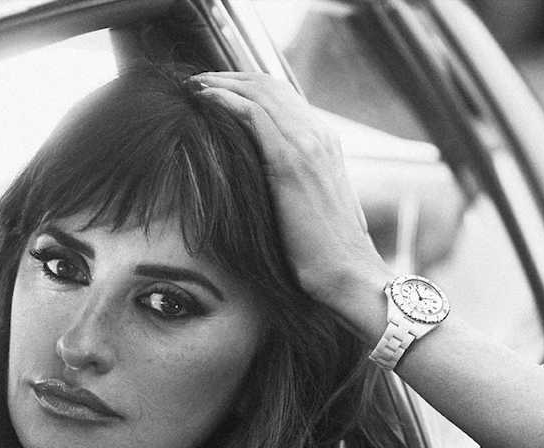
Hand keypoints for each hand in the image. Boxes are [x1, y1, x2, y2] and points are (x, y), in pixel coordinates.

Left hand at [192, 70, 387, 334]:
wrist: (348, 273)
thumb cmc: (325, 256)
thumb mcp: (310, 211)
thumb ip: (293, 188)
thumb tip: (266, 194)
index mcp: (325, 144)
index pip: (284, 99)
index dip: (249, 88)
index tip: (219, 91)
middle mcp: (319, 135)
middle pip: (271, 86)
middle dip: (232, 78)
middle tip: (199, 81)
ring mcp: (307, 145)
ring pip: (261, 92)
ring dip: (223, 83)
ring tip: (196, 85)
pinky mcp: (291, 162)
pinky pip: (255, 115)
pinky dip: (228, 101)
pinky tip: (205, 99)